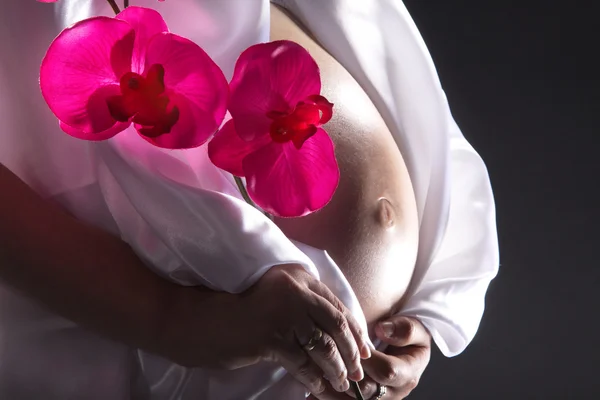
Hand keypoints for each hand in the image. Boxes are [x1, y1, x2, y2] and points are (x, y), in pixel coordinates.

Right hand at [161, 264, 369, 394]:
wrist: (201, 319)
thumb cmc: (240, 308)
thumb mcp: (276, 297)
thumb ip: (303, 303)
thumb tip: (337, 328)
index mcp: (298, 276)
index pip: (335, 304)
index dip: (353, 329)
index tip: (363, 347)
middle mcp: (294, 290)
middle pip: (334, 324)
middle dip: (350, 350)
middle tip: (358, 370)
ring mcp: (283, 313)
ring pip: (321, 345)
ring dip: (336, 368)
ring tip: (342, 382)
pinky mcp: (271, 337)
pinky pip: (301, 362)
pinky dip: (313, 377)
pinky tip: (319, 387)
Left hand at [307, 316, 430, 398]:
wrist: (404, 346)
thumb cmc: (405, 335)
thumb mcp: (412, 326)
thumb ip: (403, 328)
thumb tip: (382, 330)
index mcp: (409, 373)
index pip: (387, 372)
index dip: (366, 362)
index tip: (348, 348)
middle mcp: (395, 391)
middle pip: (368, 392)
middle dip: (346, 378)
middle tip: (324, 365)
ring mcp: (380, 399)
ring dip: (333, 394)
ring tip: (314, 383)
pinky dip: (330, 399)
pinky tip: (312, 395)